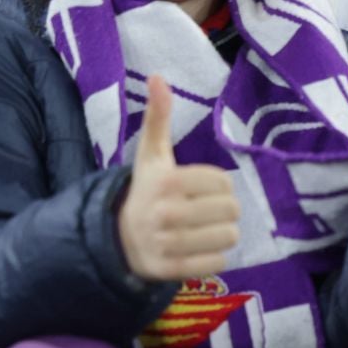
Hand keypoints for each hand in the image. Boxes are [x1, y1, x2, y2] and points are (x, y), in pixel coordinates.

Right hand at [117, 77, 242, 281]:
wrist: (117, 238)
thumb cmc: (145, 191)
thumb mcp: (150, 154)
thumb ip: (158, 117)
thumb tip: (157, 76)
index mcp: (166, 181)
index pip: (223, 182)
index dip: (219, 186)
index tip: (201, 189)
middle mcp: (166, 212)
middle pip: (231, 210)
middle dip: (223, 210)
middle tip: (205, 211)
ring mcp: (167, 243)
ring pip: (228, 237)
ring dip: (222, 234)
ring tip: (205, 230)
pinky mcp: (171, 270)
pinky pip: (217, 264)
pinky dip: (214, 258)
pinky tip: (199, 250)